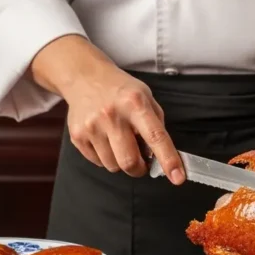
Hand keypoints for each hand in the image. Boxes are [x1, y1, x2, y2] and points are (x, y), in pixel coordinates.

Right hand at [31, 35, 184, 183]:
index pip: (155, 137)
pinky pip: (97, 162)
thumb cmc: (120, 90)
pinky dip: (105, 157)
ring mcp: (92, 126)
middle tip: (141, 161)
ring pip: (112, 165)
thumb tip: (159, 157)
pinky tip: (105, 140)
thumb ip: (156, 125)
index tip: (177, 177)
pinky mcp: (77, 136)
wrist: (85, 77)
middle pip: (129, 161)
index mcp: (135, 103)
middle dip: (139, 168)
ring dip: (120, 162)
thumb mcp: (145, 97)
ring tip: (119, 143)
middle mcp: (112, 115)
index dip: (168, 159)